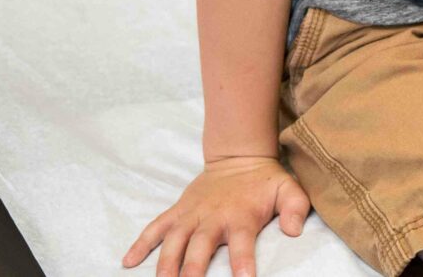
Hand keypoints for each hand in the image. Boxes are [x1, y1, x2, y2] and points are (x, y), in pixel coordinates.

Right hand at [121, 155, 308, 276]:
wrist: (238, 157)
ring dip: (165, 264)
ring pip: (173, 241)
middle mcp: (213, 218)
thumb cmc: (265, 182)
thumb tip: (295, 230)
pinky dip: (140, 244)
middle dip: (192, 270)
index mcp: (241, 218)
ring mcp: (191, 215)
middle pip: (199, 247)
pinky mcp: (177, 212)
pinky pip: (155, 227)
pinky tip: (127, 262)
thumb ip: (296, 209)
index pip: (242, 245)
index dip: (242, 263)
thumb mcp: (288, 190)